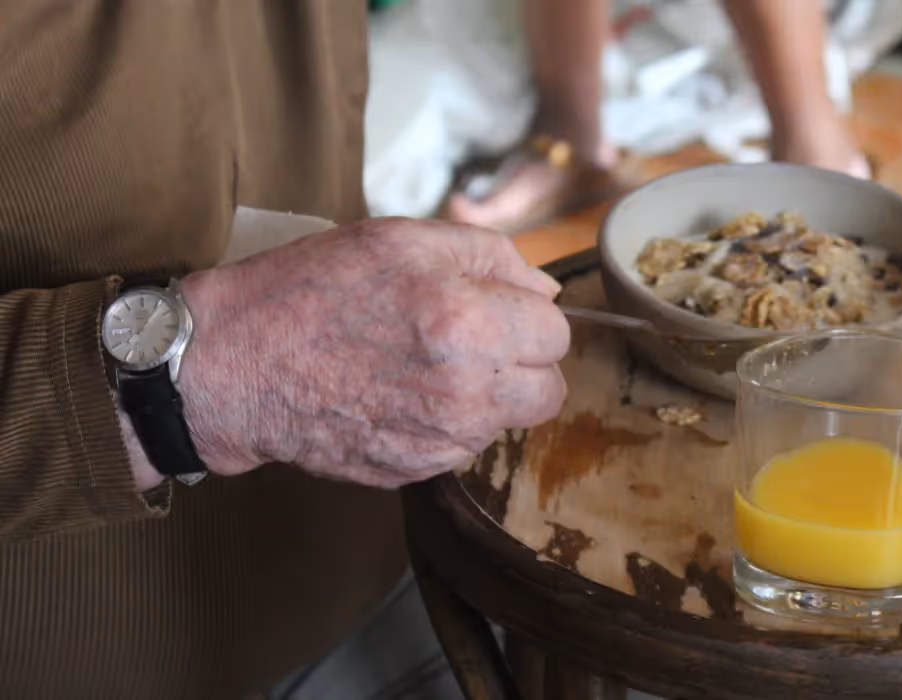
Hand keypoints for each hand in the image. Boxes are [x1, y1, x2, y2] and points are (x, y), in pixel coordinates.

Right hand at [167, 218, 567, 488]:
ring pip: (509, 421)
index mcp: (471, 322)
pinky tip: (399, 394)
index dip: (526, 313)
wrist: (235, 366)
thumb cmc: (312, 290)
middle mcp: (468, 391)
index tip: (492, 307)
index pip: (557, 332)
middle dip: (523, 362)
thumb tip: (546, 291)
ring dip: (487, 395)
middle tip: (473, 339)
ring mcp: (442, 441)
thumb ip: (491, 256)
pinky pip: (463, 447)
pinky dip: (446, 423)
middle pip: (549, 390)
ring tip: (425, 364)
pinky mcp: (417, 472)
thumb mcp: (402, 240)